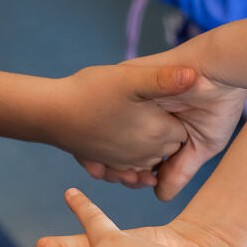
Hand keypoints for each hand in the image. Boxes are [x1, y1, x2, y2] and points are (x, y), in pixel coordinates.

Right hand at [49, 64, 192, 184]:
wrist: (51, 113)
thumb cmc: (90, 91)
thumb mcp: (129, 78)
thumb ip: (164, 79)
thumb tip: (195, 75)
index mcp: (158, 132)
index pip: (183, 131)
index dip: (175, 116)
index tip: (161, 103)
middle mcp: (145, 154)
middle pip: (168, 149)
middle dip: (164, 135)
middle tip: (149, 112)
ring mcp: (125, 163)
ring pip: (148, 162)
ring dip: (148, 150)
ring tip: (135, 127)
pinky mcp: (107, 166)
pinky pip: (127, 171)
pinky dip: (128, 163)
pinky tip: (120, 147)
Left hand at [119, 55, 246, 200]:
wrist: (224, 68)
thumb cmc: (220, 103)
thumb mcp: (202, 145)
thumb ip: (180, 170)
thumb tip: (161, 198)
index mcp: (158, 126)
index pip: (137, 153)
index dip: (131, 169)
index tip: (134, 183)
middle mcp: (142, 112)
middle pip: (117, 143)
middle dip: (115, 161)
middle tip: (122, 177)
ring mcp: (133, 97)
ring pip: (107, 126)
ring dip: (107, 146)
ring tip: (111, 163)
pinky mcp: (127, 80)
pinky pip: (105, 104)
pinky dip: (103, 125)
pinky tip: (109, 138)